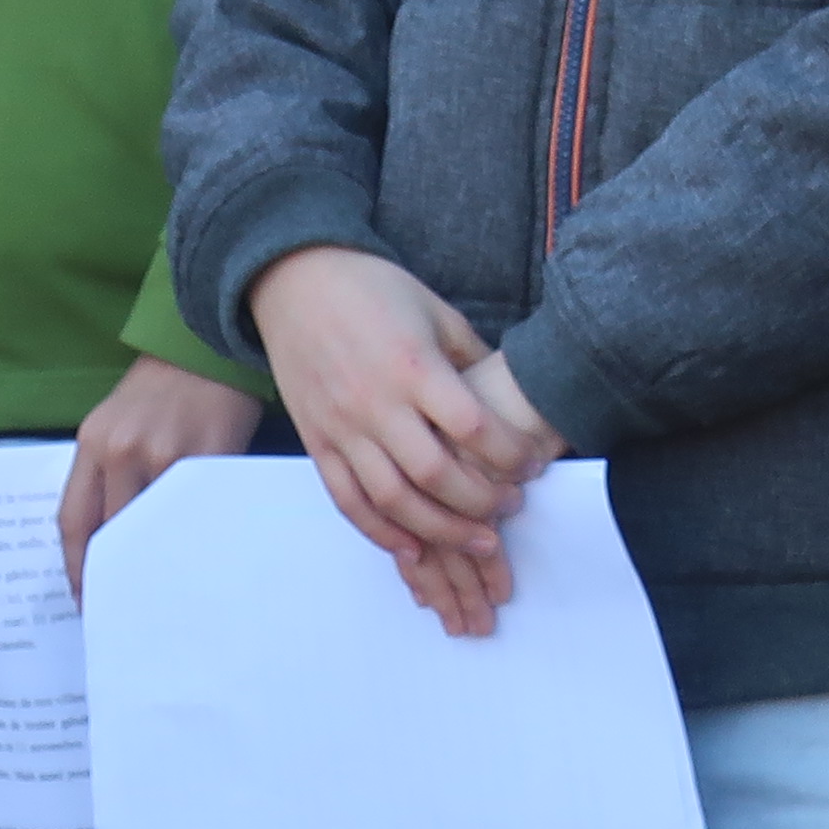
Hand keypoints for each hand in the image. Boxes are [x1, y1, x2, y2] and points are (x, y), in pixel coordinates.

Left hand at [55, 352, 266, 601]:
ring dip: (152, 559)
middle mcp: (122, 452)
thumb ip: (107, 472)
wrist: (203, 346)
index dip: (76, 566)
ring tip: (157, 583)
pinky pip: (191, 511)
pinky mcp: (206, 459)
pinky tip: (192, 550)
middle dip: (113, 572)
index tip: (83, 597)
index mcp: (93, 443)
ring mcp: (166, 456)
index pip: (74, 520)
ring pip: (151, 528)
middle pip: (111, 532)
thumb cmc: (159, 389)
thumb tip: (110, 535)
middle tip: (120, 603)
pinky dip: (188, 534)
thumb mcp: (115, 423)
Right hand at [247, 246, 555, 637]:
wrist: (294, 280)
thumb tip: (511, 398)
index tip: (534, 465)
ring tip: (479, 540)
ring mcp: (341, 427)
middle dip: (482, 502)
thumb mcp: (436, 311)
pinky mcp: (316, 442)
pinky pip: (347, 500)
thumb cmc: (374, 289)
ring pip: (393, 500)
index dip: (511, 455)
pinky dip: (380, 531)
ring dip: (441, 530)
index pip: (473, 428)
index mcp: (413, 366)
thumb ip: (471, 358)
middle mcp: (376, 403)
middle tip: (511, 507)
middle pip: (436, 475)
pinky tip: (413, 548)